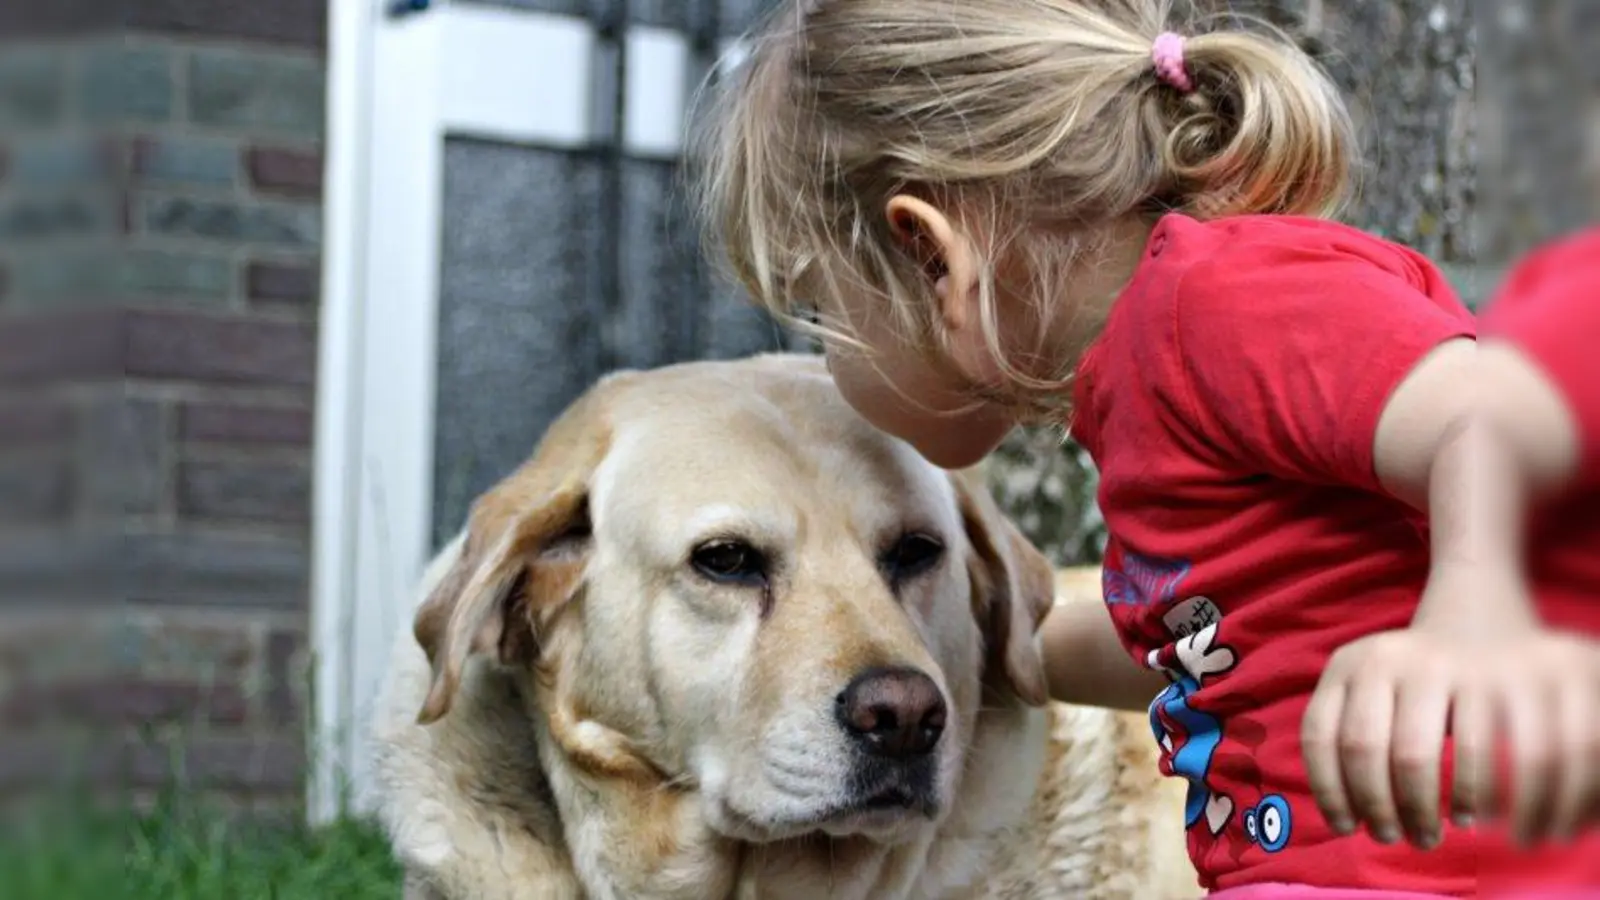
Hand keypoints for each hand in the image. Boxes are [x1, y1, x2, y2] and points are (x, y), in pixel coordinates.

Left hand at [1301, 569, 1599, 849]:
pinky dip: (1469, 795)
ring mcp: (1436, 663)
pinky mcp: (1486, 676)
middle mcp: (1385, 657)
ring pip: (1412, 756)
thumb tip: (1344, 818)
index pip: (1320, 735)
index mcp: (1348, 663)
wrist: (1480, 622)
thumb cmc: (1414, 683)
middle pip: (1363, 750)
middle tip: (1390, 838)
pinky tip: (1470, 816)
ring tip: (1428, 835)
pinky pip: (1471, 751)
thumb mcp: (1369, 690)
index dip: (1328, 790)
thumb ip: (1348, 736)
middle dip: (1376, 806)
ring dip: (1419, 809)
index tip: (1345, 828)